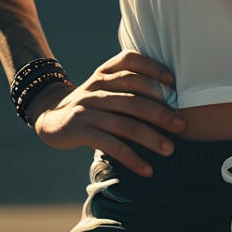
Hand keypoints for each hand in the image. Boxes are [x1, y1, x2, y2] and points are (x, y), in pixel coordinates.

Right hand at [30, 51, 185, 176]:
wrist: (49, 115)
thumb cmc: (91, 103)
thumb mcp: (105, 86)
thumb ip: (129, 86)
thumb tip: (172, 103)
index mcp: (105, 72)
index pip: (131, 61)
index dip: (154, 68)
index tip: (174, 84)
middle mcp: (97, 87)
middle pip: (134, 96)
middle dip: (161, 111)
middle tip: (182, 125)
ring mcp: (88, 108)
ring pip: (125, 123)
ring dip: (150, 137)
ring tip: (170, 150)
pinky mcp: (80, 129)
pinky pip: (110, 145)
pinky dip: (131, 158)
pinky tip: (147, 170)